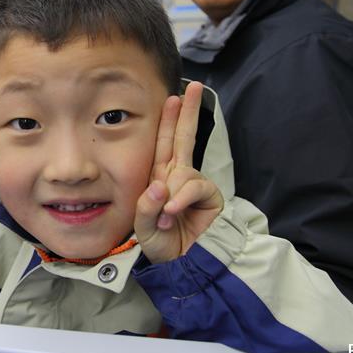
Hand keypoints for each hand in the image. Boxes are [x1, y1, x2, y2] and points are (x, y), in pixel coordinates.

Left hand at [135, 81, 223, 263]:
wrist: (181, 265)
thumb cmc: (160, 244)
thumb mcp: (143, 225)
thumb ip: (147, 206)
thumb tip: (160, 186)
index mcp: (160, 176)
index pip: (164, 142)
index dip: (170, 119)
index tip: (175, 96)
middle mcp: (177, 176)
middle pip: (184, 137)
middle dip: (189, 111)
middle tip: (196, 87)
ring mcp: (194, 185)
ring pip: (182, 170)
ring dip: (171, 194)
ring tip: (167, 217)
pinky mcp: (210, 195)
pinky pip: (194, 185)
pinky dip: (181, 199)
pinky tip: (174, 213)